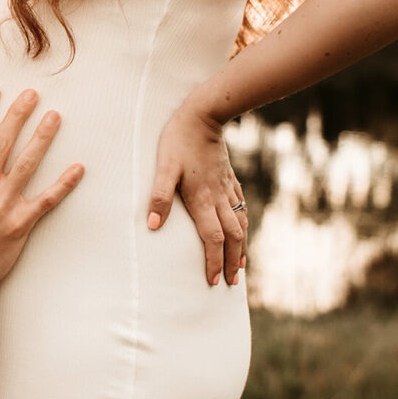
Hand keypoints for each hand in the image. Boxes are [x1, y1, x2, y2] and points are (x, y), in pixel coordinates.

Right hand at [0, 87, 82, 301]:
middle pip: (3, 141)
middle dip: (18, 113)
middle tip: (32, 93)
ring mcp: (3, 206)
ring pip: (28, 163)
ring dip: (43, 137)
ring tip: (55, 117)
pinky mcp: (21, 225)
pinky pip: (47, 200)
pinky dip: (64, 183)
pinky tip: (79, 167)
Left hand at [147, 100, 247, 285]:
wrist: (203, 115)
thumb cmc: (178, 141)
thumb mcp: (163, 168)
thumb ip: (159, 196)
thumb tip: (154, 226)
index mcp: (202, 199)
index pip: (212, 239)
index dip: (213, 262)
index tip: (213, 281)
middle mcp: (218, 198)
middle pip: (231, 238)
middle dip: (231, 262)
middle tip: (231, 283)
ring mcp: (227, 189)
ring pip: (240, 225)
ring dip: (241, 248)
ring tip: (239, 266)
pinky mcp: (230, 179)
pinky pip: (241, 208)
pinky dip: (243, 225)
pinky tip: (243, 232)